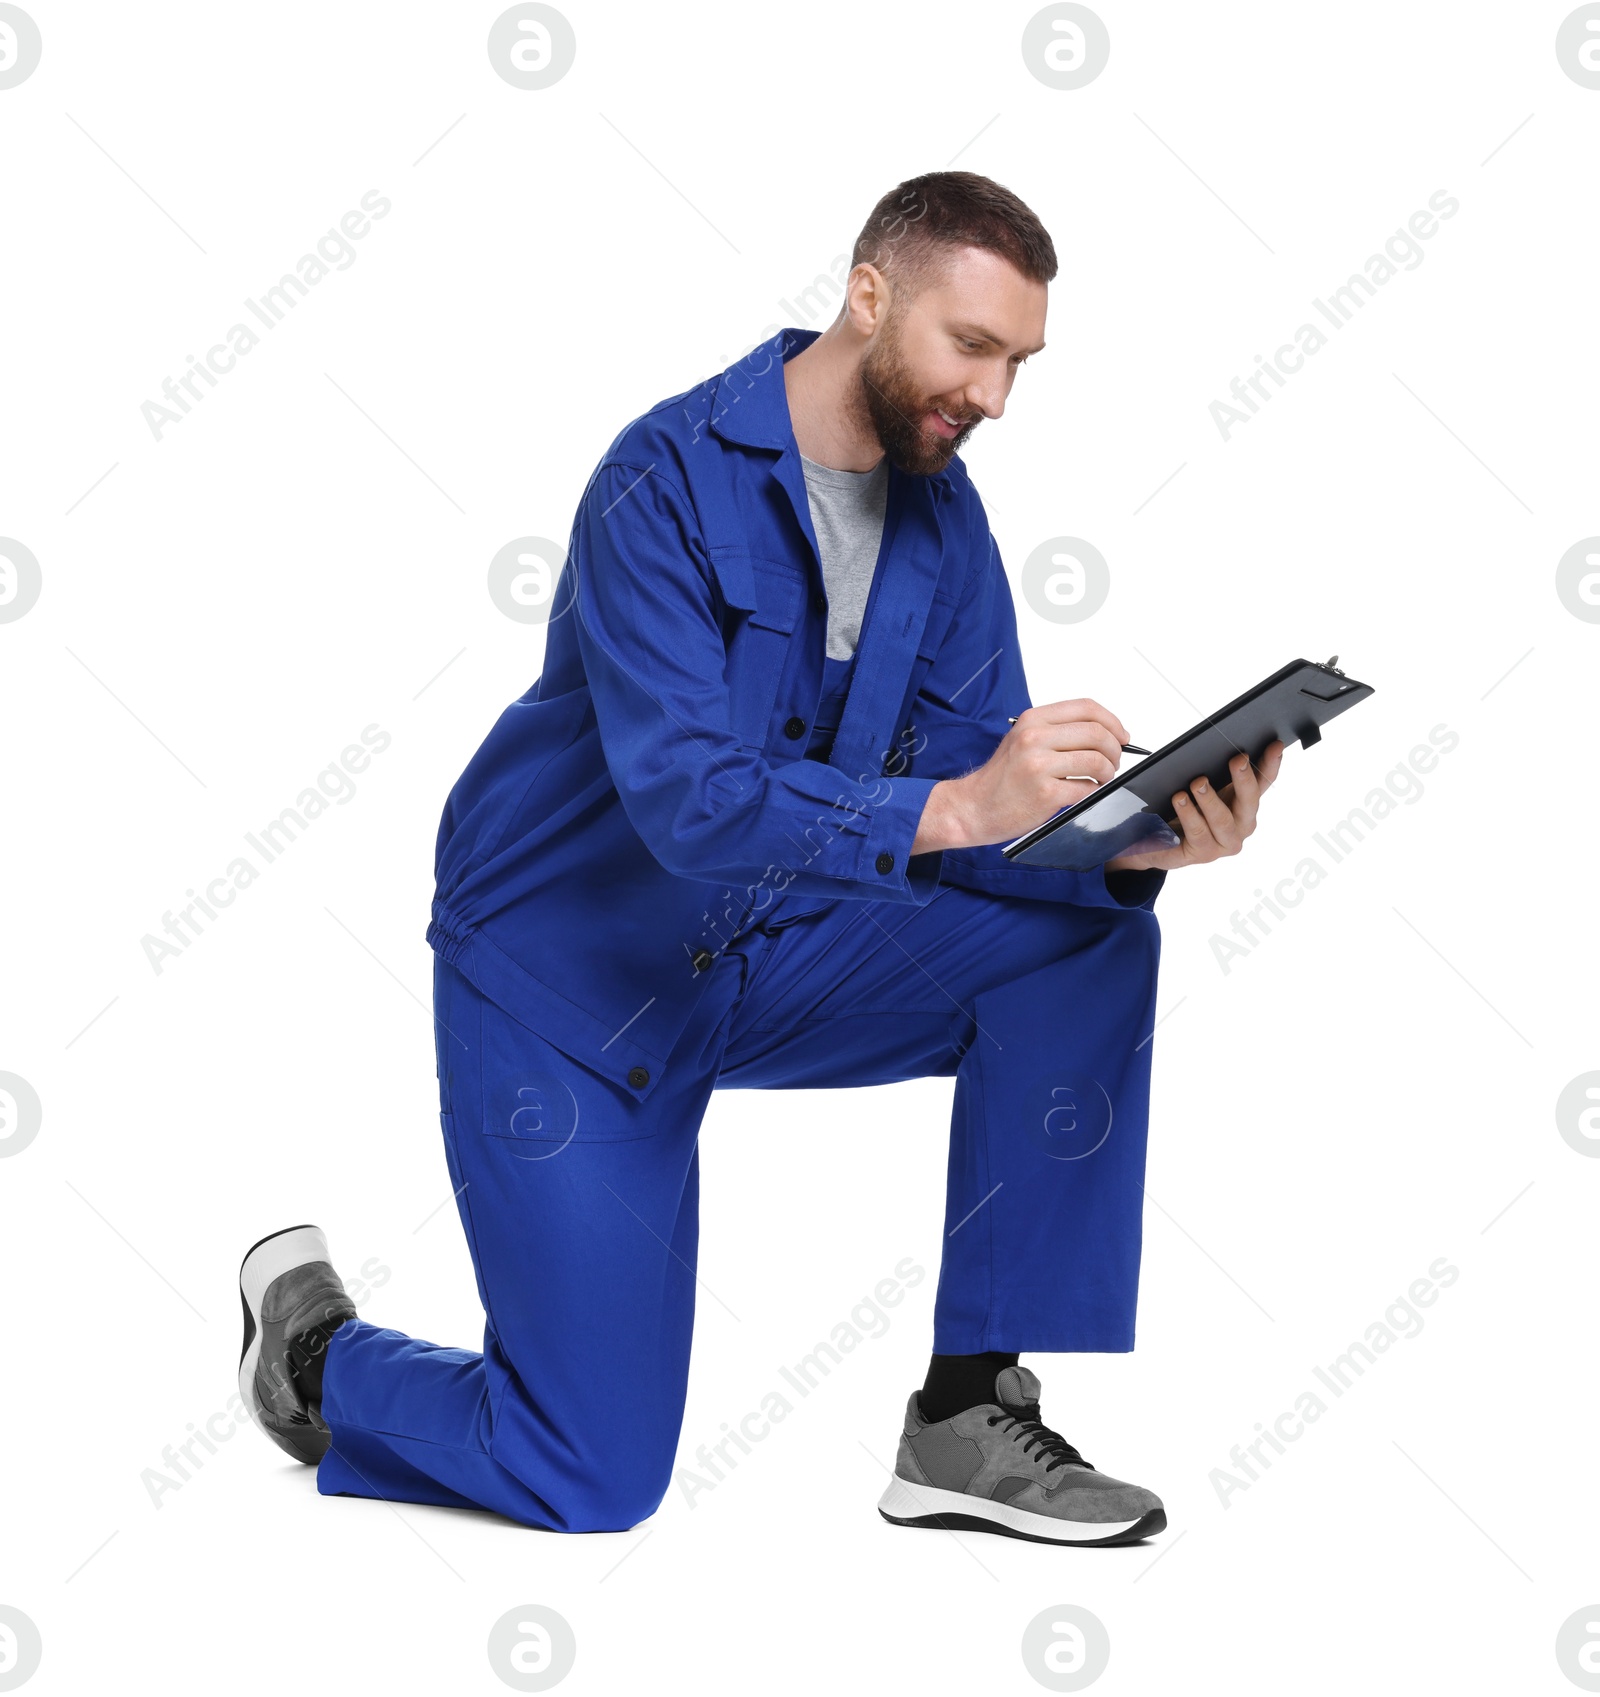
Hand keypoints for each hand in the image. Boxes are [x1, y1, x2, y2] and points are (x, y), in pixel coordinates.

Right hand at [912, 700, 1129, 853]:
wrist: (973, 807)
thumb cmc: (1001, 778)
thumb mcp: (1023, 740)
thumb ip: (1057, 731)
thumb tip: (1104, 733)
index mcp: (1032, 720)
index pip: (1086, 708)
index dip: (1112, 721)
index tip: (1121, 736)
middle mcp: (1034, 738)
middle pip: (1097, 734)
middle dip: (1115, 750)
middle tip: (1113, 762)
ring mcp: (1039, 766)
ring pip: (1097, 761)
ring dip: (1107, 773)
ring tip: (1100, 779)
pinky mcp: (1045, 794)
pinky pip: (1087, 789)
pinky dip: (1094, 792)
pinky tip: (1084, 793)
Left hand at [1105, 742, 1284, 871]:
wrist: (1159, 841)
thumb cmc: (1185, 810)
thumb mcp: (1201, 787)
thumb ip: (1214, 772)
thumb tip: (1217, 746)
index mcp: (1245, 804)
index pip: (1263, 782)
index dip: (1271, 764)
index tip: (1275, 745)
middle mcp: (1242, 824)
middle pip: (1250, 801)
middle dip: (1244, 779)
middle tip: (1237, 759)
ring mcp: (1225, 841)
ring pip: (1223, 820)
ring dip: (1210, 799)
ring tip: (1197, 783)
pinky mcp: (1204, 853)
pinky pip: (1198, 832)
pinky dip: (1189, 815)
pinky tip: (1180, 800)